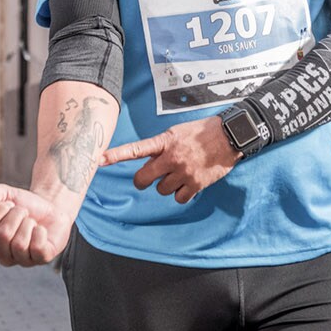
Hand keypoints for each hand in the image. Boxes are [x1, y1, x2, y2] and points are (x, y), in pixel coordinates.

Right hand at [0, 183, 74, 265]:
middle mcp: (4, 257)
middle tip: (24, 212)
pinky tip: (41, 229)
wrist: (50, 207)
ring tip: (32, 221)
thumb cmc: (24, 204)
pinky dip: (40, 232)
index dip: (0, 210)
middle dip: (16, 215)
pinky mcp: (42, 259)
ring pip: (19, 244)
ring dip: (28, 223)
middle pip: (3, 235)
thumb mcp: (5, 193)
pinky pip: (37, 248)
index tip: (10, 204)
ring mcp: (23, 261)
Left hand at [100, 116, 239, 203]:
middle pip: (143, 180)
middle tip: (150, 178)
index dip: (117, 155)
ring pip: (161, 190)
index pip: (136, 149)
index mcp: (165, 141)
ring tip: (180, 173)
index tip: (100, 160)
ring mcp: (183, 172)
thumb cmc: (203, 132)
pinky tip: (189, 183)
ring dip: (167, 185)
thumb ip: (162, 146)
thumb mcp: (178, 132)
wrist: (230, 136)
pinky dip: (182, 194)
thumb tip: (150, 161)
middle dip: (143, 181)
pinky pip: (179, 198)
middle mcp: (171, 157)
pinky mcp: (195, 184)